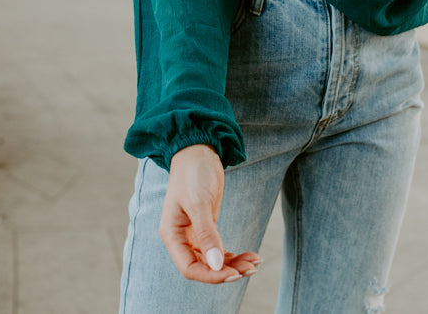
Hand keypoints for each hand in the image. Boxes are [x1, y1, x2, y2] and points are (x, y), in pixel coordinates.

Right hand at [159, 144, 261, 283]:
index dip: (211, 276)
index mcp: (172, 234)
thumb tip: (216, 264)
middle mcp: (181, 238)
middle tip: (251, 268)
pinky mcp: (207, 228)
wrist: (197, 152)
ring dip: (234, 265)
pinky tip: (251, 255)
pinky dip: (234, 255)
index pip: (189, 268)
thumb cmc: (193, 174)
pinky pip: (220, 250)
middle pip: (204, 267)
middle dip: (226, 271)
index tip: (234, 274)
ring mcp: (194, 235)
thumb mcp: (199, 203)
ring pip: (214, 261)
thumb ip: (207, 234)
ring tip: (255, 262)